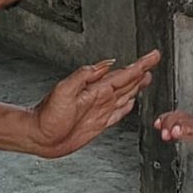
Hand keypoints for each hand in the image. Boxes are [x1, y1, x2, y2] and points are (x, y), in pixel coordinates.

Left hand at [30, 50, 159, 157]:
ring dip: (137, 86)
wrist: (39, 136)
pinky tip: (131, 102)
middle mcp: (100, 97)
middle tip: (153, 62)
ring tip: (147, 77)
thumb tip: (106, 65)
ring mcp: (100, 110)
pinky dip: (127, 107)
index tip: (152, 56)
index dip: (140, 65)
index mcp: (96, 88)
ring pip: (125, 94)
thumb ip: (84, 75)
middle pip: (128, 81)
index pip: (124, 73)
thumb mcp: (64, 90)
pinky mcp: (98, 123)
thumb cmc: (47, 115)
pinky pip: (117, 113)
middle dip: (142, 71)